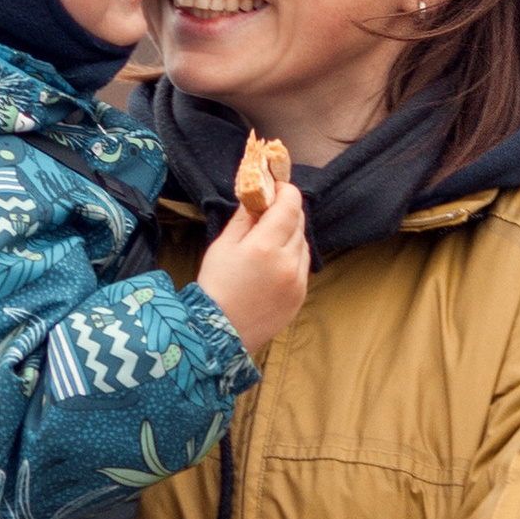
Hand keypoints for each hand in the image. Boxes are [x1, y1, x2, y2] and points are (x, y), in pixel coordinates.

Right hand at [196, 182, 309, 353]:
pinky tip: (274, 261)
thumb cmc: (216, 286)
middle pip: (299, 222)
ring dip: (291, 234)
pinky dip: (293, 256)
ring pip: (303, 243)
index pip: (290, 206)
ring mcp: (298, 281)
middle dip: (287, 211)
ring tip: (270, 238)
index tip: (278, 186)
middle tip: (271, 208)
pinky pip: (303, 265)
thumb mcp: (223, 245)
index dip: (286, 190)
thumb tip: (257, 196)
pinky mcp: (301, 295)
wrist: (220, 333)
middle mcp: (287, 262)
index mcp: (265, 246)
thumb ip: (244, 218)